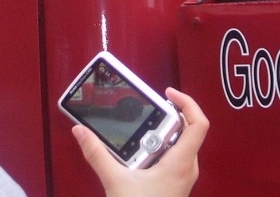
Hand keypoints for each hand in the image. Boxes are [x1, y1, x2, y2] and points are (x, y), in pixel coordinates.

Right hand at [72, 88, 208, 196]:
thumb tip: (81, 132)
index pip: (199, 123)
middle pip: (189, 130)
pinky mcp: (175, 185)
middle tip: (149, 109)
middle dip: (169, 116)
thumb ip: (97, 155)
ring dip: (163, 134)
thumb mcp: (115, 181)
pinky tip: (141, 152)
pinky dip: (160, 148)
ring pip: (181, 145)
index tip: (168, 93)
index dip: (188, 102)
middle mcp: (187, 168)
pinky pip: (174, 158)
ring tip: (142, 129)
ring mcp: (183, 178)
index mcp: (180, 162)